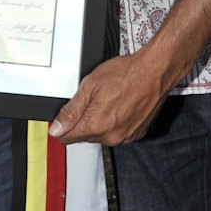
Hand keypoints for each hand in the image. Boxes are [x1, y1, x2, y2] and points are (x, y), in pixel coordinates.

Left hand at [48, 0, 210, 145]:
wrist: (154, 72)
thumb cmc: (126, 74)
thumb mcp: (90, 86)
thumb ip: (71, 110)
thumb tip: (56, 129)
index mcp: (95, 125)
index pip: (67, 138)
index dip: (62, 127)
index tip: (63, 118)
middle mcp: (110, 137)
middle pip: (84, 137)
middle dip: (83, 121)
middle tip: (91, 98)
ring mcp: (125, 137)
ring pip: (101, 135)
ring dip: (99, 122)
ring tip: (108, 99)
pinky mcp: (136, 134)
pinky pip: (117, 133)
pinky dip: (115, 123)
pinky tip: (119, 105)